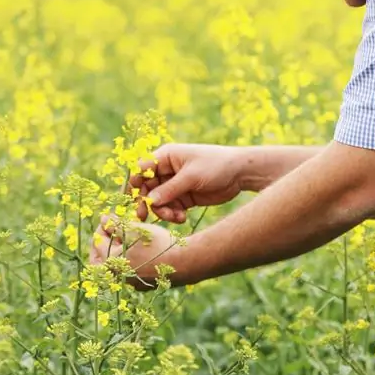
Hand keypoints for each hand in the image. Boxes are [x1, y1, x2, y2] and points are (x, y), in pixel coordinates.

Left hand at [88, 216, 184, 290]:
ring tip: (126, 237)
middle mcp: (118, 277)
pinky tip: (139, 248)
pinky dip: (130, 259)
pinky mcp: (145, 284)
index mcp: (110, 264)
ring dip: (117, 251)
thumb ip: (115, 225)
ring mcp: (132, 283)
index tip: (109, 218)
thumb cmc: (156, 244)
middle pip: (101, 261)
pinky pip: (131, 271)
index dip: (102, 228)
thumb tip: (103, 219)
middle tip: (110, 231)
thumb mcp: (134, 229)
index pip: (97, 243)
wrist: (184, 262)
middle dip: (103, 244)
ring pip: (116, 266)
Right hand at [128, 143, 244, 223]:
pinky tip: (183, 218)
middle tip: (143, 217)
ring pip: (158, 201)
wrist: (240, 174)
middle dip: (146, 202)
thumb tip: (149, 201)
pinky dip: (173, 215)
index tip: (134, 198)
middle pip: (146, 188)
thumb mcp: (192, 176)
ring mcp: (175, 185)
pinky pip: (170, 208)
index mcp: (166, 157)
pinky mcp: (184, 197)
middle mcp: (167, 170)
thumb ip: (170, 189)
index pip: (141, 168)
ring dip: (162, 211)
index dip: (134, 183)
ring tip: (175, 217)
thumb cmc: (216, 165)